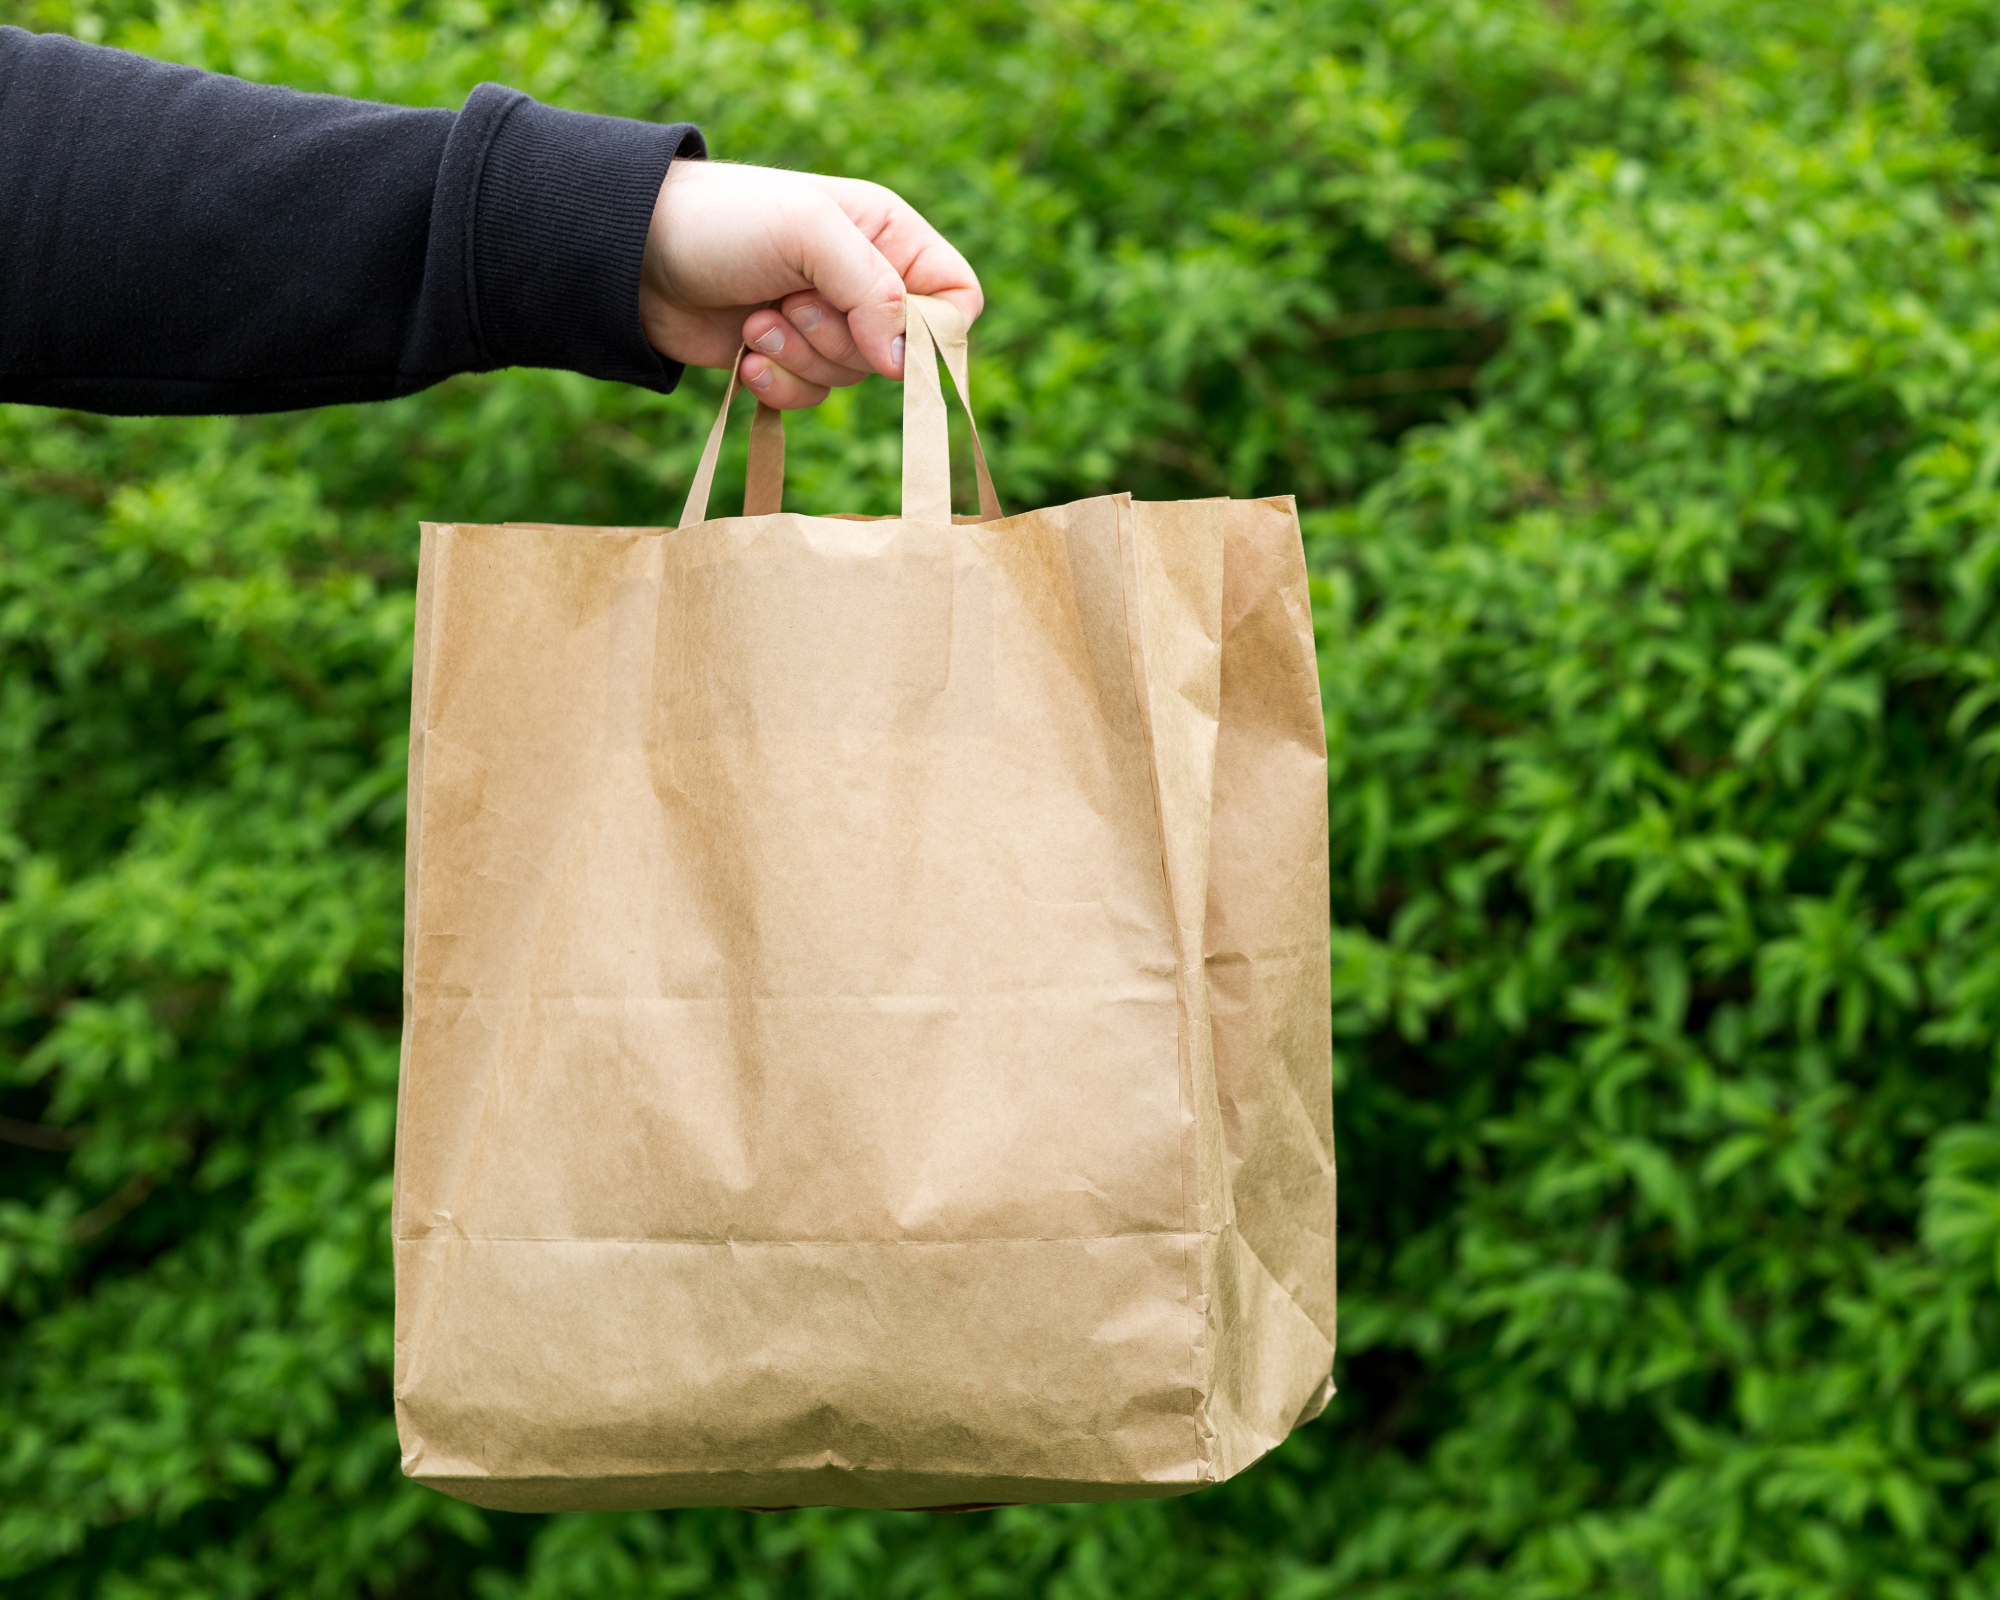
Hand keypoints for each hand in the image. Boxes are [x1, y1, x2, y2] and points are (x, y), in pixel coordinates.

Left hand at [640, 160, 981, 409]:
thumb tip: (906, 365)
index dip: (933, 331)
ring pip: (851, 381)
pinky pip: (810, 398)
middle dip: (838, 339)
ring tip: (755, 319)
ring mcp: (826, 324)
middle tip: (788, 302)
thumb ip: (872, 290)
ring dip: (798, 358)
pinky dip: (776, 384)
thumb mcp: (809, 233)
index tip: (889, 338)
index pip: (957, 298)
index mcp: (888, 236)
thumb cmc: (724, 221)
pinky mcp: (787, 359)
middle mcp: (865, 281)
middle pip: (899, 352)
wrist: (633, 253)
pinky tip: (743, 354)